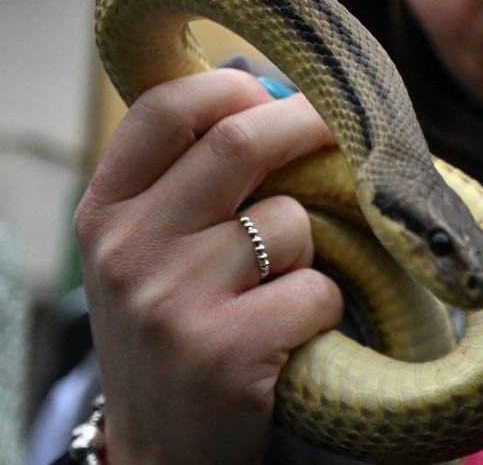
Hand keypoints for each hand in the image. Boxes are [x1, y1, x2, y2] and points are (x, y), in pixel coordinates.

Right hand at [74, 69, 343, 463]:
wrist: (162, 451)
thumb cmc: (176, 327)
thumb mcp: (152, 249)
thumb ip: (192, 178)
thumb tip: (280, 91)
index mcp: (105, 210)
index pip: (163, 108)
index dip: (235, 88)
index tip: (276, 98)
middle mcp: (125, 249)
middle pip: (239, 142)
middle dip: (308, 126)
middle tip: (342, 134)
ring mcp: (170, 300)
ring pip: (290, 222)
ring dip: (313, 246)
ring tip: (283, 283)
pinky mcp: (222, 350)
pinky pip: (317, 289)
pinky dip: (325, 305)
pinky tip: (291, 333)